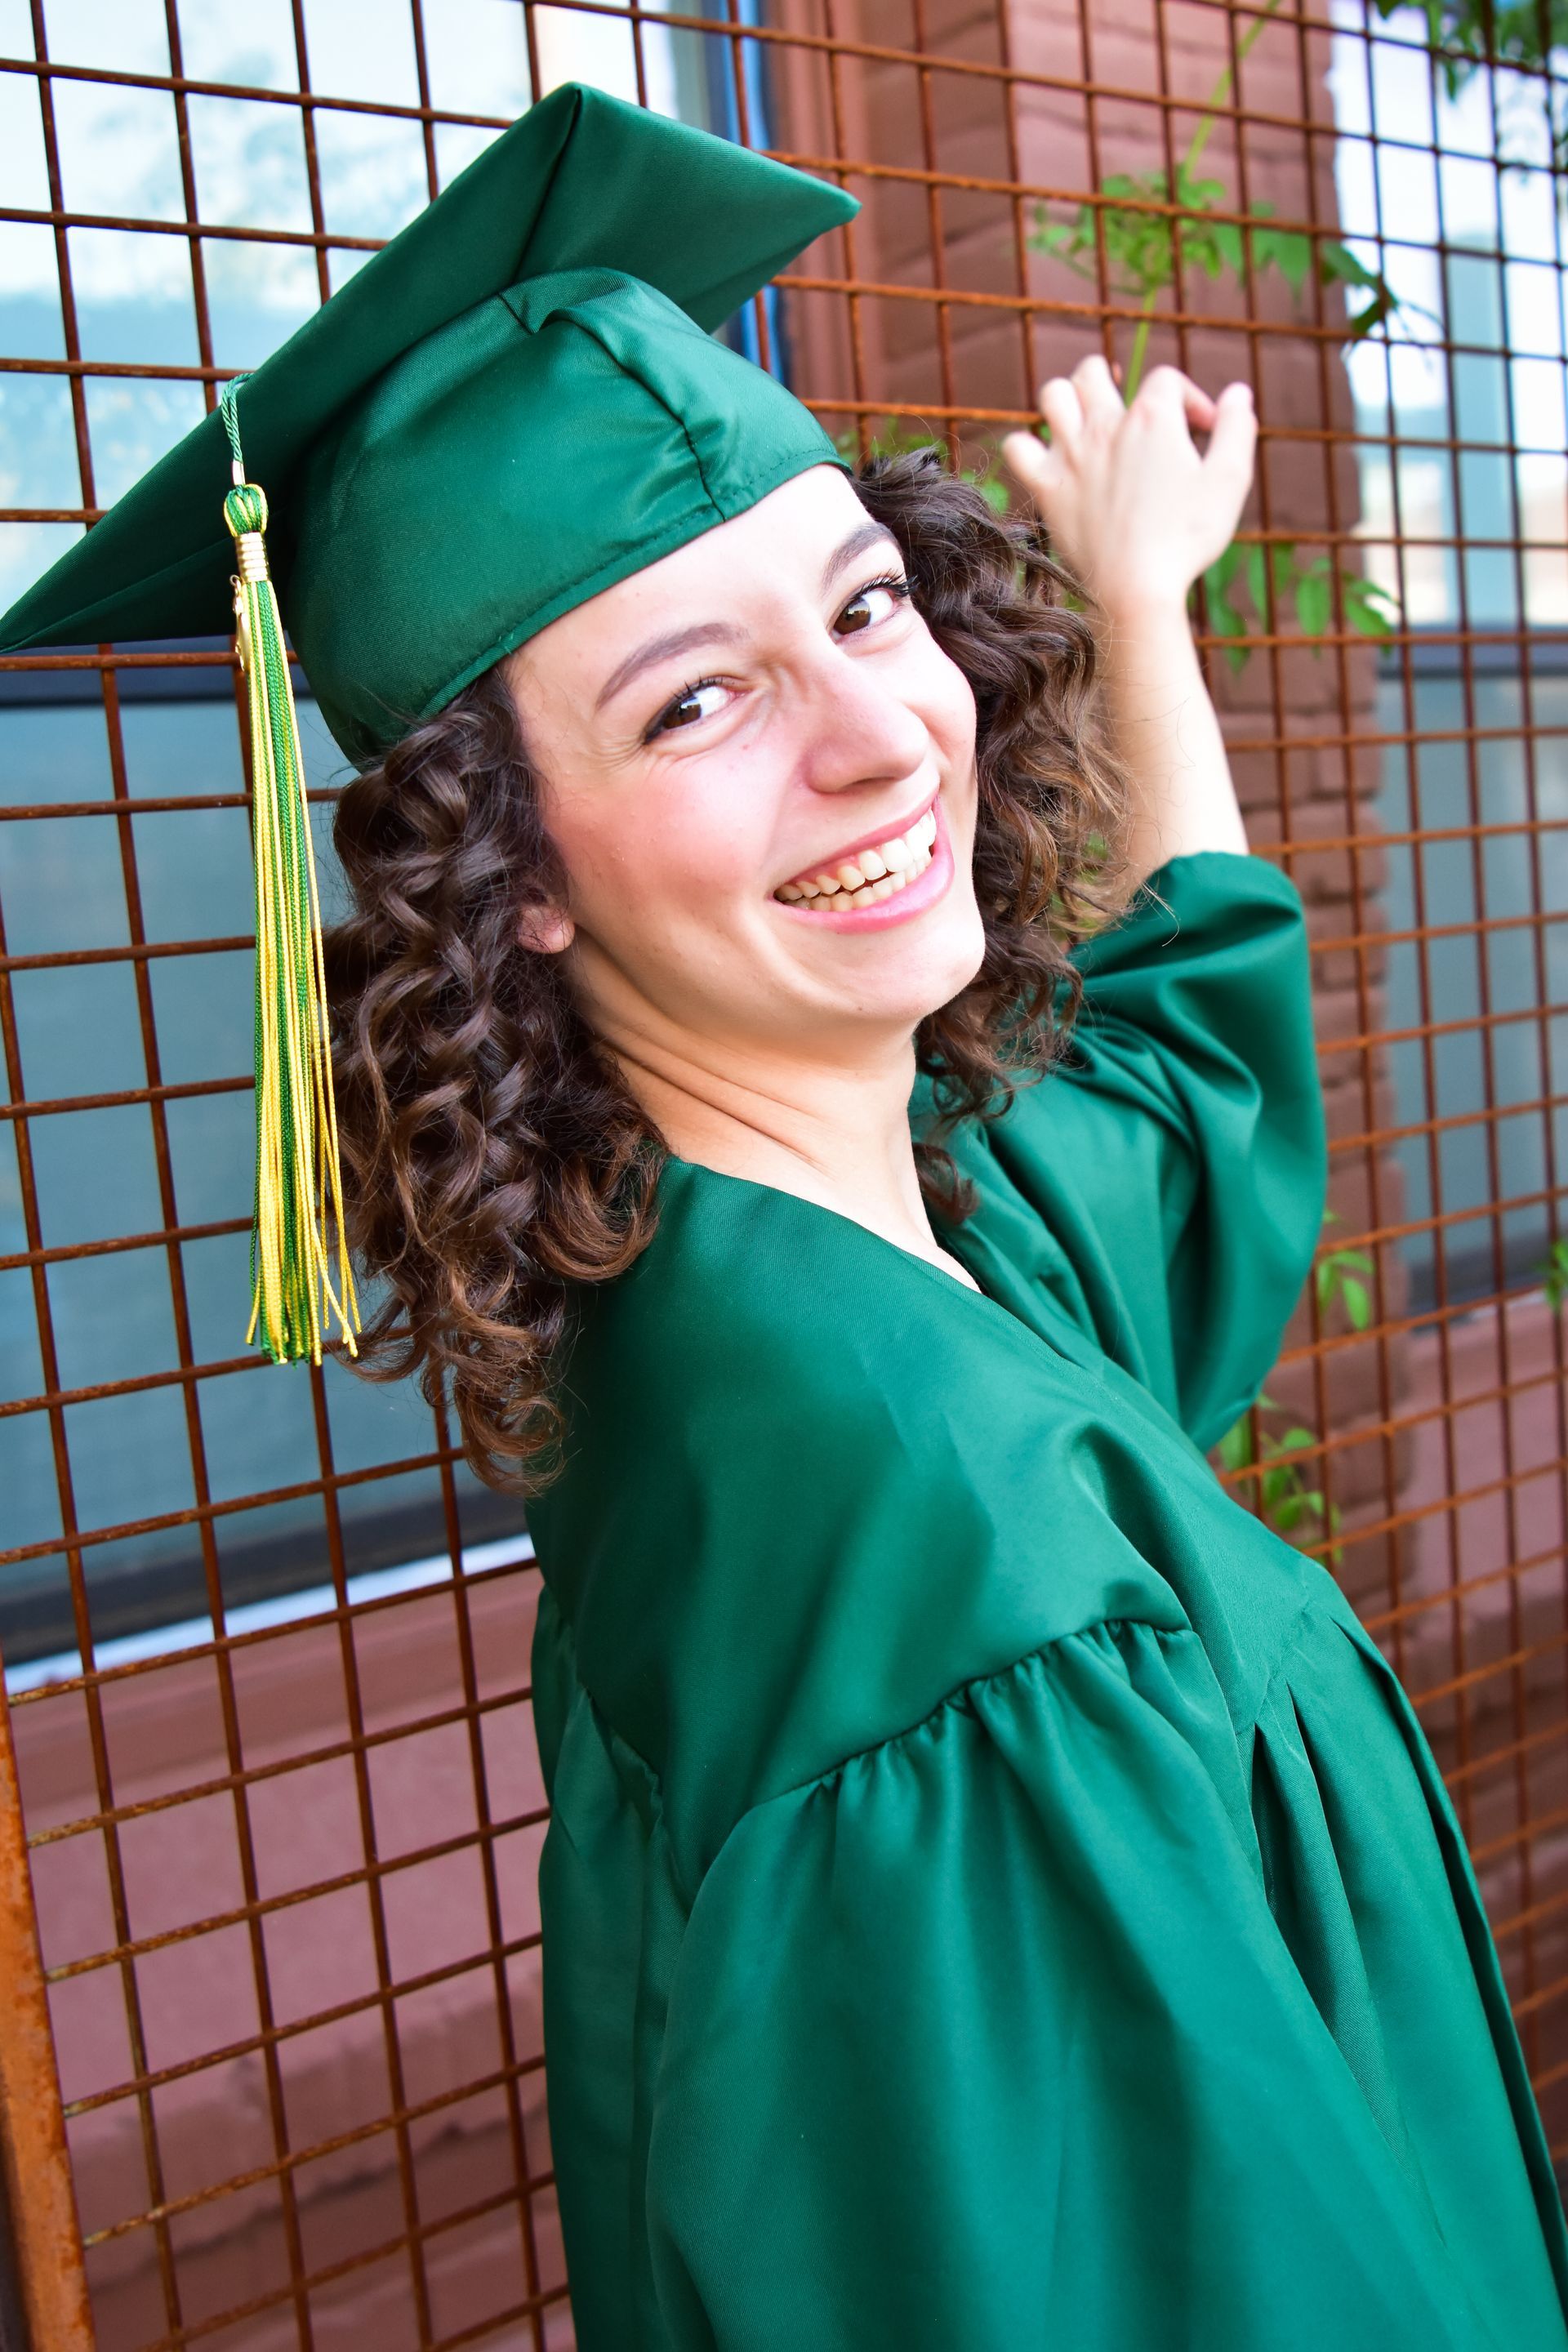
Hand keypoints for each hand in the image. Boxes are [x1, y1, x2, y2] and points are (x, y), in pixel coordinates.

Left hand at [1002, 355, 1256, 623]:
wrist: (1136, 588)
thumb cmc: (1188, 539)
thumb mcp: (1231, 480)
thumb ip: (1237, 429)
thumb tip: (1238, 393)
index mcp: (1152, 418)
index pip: (1167, 380)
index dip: (1189, 400)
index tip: (1202, 434)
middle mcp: (1105, 426)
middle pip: (1094, 372)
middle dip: (1114, 381)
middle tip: (1130, 416)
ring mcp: (1070, 456)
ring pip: (1053, 395)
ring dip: (1068, 400)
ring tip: (1087, 424)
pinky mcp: (1047, 489)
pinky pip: (1017, 448)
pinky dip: (1027, 446)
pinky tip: (1049, 459)